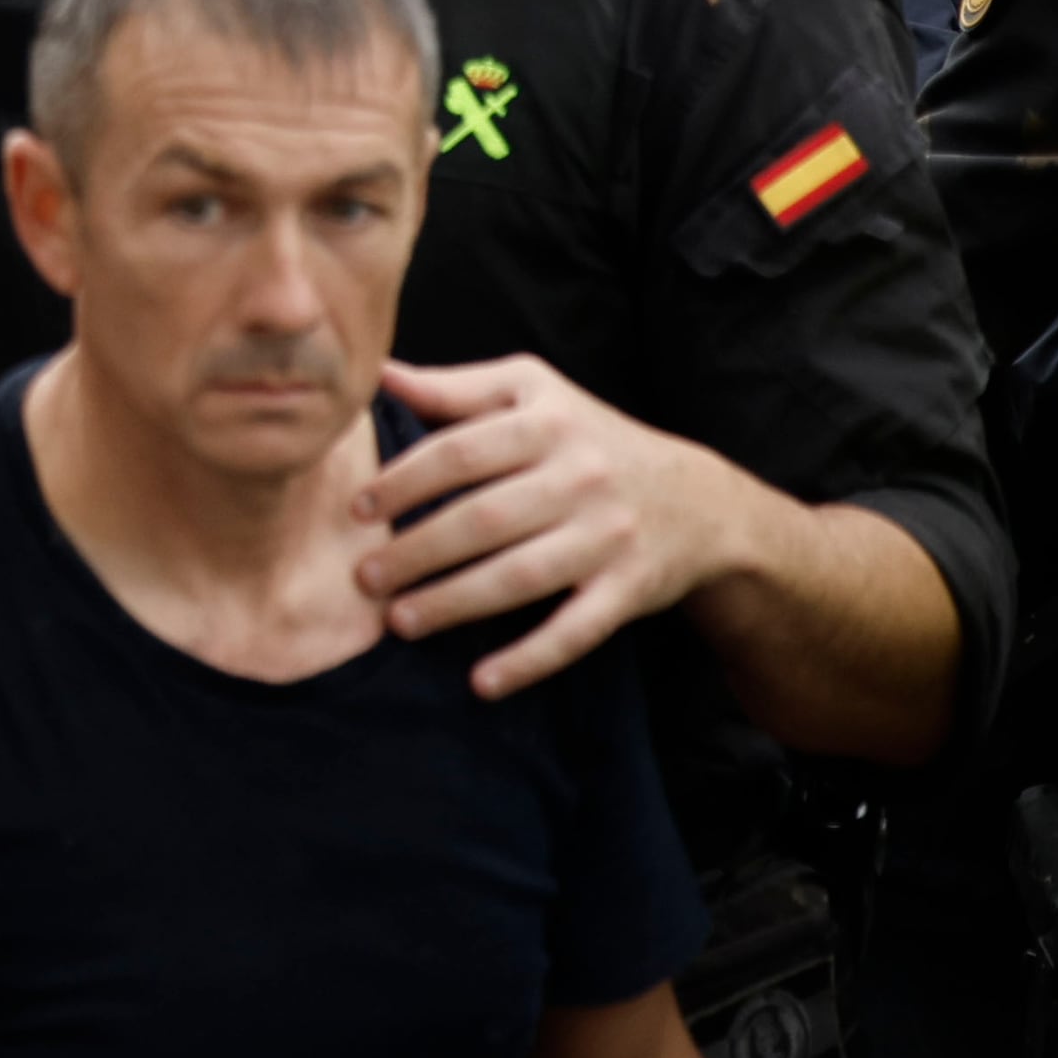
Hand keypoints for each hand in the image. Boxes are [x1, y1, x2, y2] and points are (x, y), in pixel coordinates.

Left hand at [359, 354, 729, 699]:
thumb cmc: (591, 439)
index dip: (404, 482)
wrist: (699, 499)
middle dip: (417, 551)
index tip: (358, 510)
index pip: (461, 452)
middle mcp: (580, 476)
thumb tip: (379, 375)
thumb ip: (456, 388)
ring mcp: (607, 536)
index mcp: (547, 422)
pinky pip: (575, 630)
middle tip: (363, 578)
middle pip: (484, 518)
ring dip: (455, 603)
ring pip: (521, 576)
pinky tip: (481, 682)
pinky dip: (529, 659)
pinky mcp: (629, 589)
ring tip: (398, 622)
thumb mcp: (533, 393)